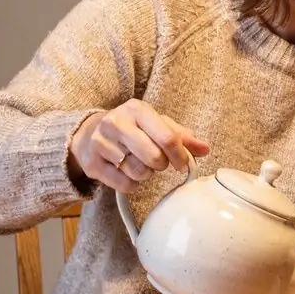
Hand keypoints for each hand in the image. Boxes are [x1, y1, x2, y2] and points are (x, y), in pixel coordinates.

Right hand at [68, 98, 209, 193]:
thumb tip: (205, 149)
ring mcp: (100, 143)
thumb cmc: (131, 128)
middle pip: (153, 157)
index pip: (167, 137)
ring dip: (145, 174)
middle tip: (158, 163)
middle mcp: (116, 122)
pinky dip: (132, 184)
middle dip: (161, 165)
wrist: (89, 134)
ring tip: (140, 164)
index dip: (180, 155)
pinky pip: (124, 185)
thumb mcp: (155, 124)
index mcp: (136, 109)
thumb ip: (181, 136)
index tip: (183, 165)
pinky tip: (127, 172)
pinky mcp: (92, 164)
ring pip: (138, 172)